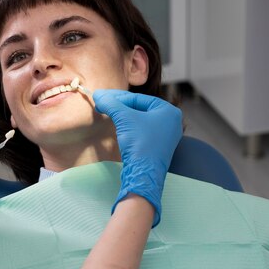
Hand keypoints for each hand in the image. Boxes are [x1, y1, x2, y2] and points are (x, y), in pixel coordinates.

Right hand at [93, 90, 181, 225]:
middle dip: (120, 106)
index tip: (102, 97)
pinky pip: (141, 131)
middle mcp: (170, 121)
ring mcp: (165, 135)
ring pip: (140, 120)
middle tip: (103, 104)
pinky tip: (117, 126)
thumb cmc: (140, 142)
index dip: (118, 97)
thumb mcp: (124, 118)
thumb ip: (112, 104)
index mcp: (169, 111)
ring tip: (107, 113)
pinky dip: (129, 127)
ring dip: (123, 116)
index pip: (139, 98)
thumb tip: (98, 95)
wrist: (144, 174)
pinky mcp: (157, 147)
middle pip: (140, 108)